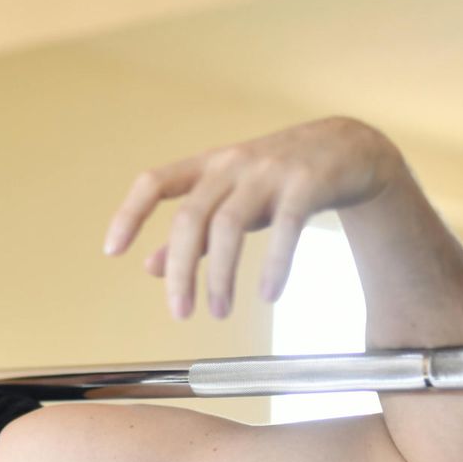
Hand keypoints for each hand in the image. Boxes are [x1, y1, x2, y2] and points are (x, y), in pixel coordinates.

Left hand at [102, 116, 403, 319]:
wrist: (350, 148)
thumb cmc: (278, 180)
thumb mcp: (230, 200)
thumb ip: (192, 234)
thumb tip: (147, 266)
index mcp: (207, 167)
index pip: (154, 182)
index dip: (130, 213)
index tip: (112, 251)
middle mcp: (232, 165)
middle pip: (191, 217)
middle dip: (180, 269)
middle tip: (179, 313)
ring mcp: (269, 172)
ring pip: (230, 225)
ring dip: (221, 275)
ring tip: (218, 312)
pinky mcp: (307, 184)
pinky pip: (285, 227)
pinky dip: (274, 264)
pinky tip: (267, 295)